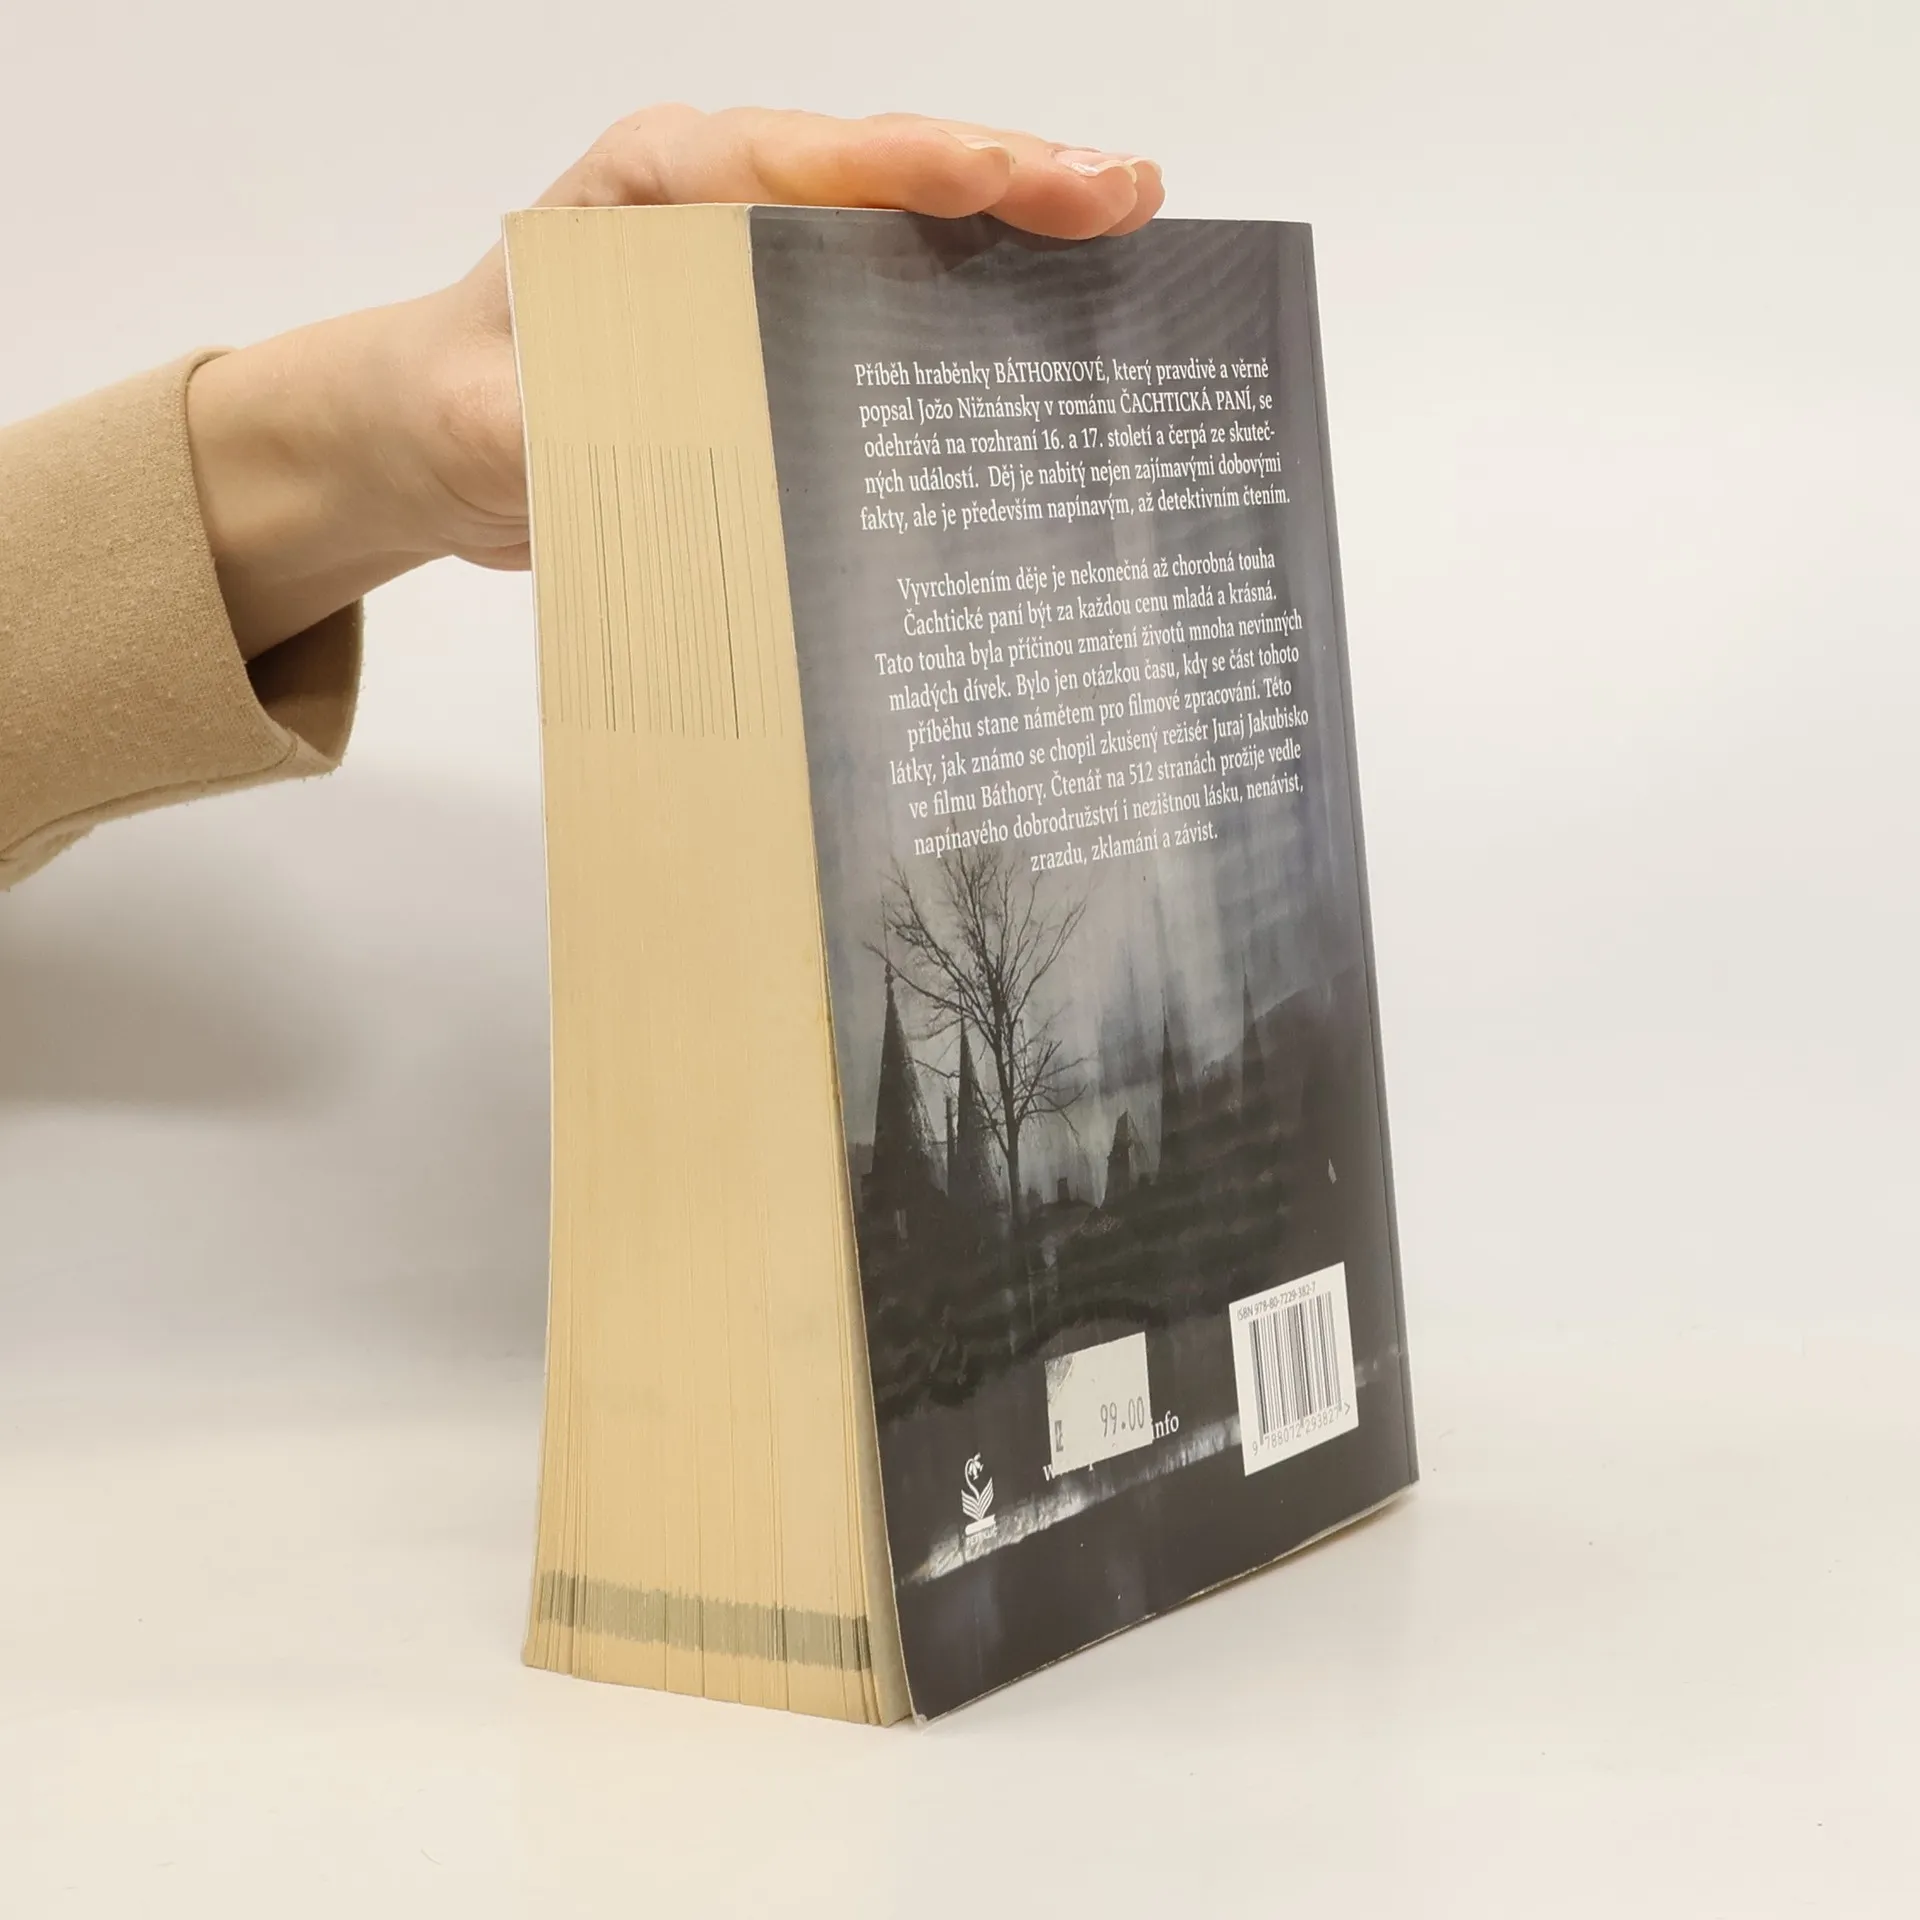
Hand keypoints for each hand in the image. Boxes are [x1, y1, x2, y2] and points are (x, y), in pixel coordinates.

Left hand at [186, 106, 1164, 657]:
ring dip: (1011, 232)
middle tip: (1126, 195)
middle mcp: (718, 204)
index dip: (916, 167)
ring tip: (1125, 234)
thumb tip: (699, 467)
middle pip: (880, 169)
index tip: (1015, 180)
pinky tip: (1050, 326)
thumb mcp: (499, 425)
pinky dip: (970, 304)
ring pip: (901, 224)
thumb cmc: (460, 403)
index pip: (799, 158)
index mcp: (650, 190)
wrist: (432, 433)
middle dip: (1007, 178)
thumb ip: (584, 432)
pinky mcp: (779, 322)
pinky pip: (887, 297)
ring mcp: (757, 257)